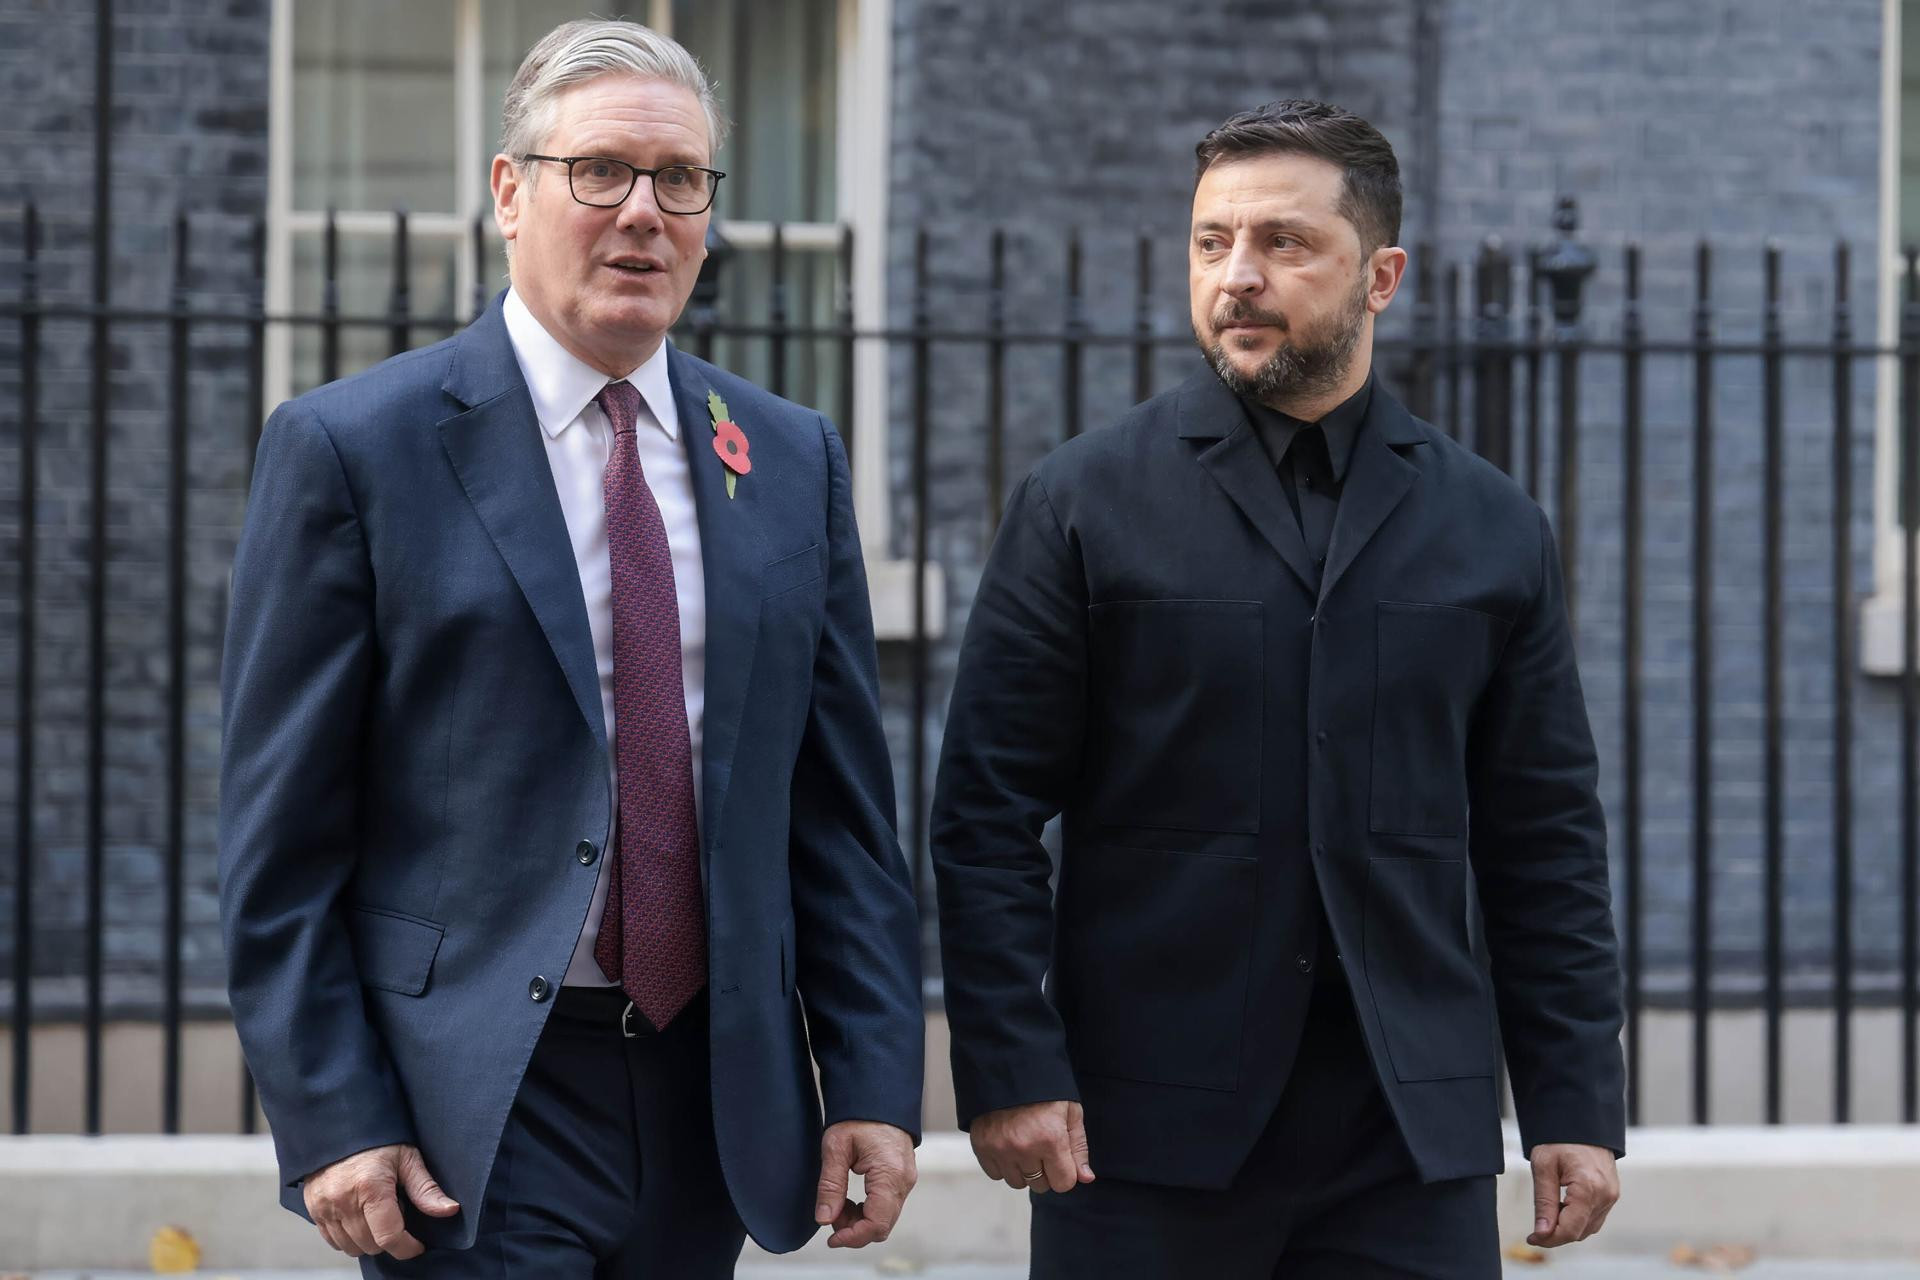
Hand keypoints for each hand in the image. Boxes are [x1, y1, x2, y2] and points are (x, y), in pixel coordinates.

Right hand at [301, 1143, 459, 1258]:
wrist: (339, 1127)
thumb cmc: (378, 1140)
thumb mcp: (407, 1158)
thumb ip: (426, 1189)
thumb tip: (450, 1210)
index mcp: (370, 1188)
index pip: (389, 1237)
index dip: (407, 1248)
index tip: (417, 1246)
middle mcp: (343, 1201)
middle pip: (371, 1245)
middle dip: (390, 1239)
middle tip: (397, 1214)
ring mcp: (325, 1207)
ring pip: (352, 1247)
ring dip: (369, 1240)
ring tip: (377, 1213)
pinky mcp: (314, 1210)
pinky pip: (333, 1241)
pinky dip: (349, 1238)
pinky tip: (360, 1216)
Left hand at [814, 1120, 917, 1247]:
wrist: (878, 1096)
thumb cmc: (857, 1117)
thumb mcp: (836, 1147)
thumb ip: (830, 1185)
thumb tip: (824, 1219)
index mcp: (890, 1174)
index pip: (876, 1223)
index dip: (853, 1237)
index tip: (830, 1238)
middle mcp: (904, 1182)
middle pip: (882, 1226)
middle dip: (853, 1229)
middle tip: (830, 1214)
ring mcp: (906, 1181)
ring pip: (885, 1219)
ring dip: (859, 1221)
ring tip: (837, 1204)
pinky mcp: (902, 1179)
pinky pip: (887, 1206)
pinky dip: (868, 1211)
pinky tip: (850, 1199)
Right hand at [969, 1099, 1094, 1193]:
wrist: (1008, 1064)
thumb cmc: (1045, 1087)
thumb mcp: (1070, 1111)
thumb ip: (1078, 1147)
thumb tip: (1086, 1178)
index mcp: (1051, 1139)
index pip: (1063, 1184)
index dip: (1065, 1172)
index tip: (1061, 1157)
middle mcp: (1024, 1148)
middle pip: (1040, 1185)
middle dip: (1045, 1171)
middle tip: (1042, 1146)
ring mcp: (1000, 1148)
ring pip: (1017, 1182)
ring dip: (1023, 1169)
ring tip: (1024, 1143)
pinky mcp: (981, 1145)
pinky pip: (995, 1173)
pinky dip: (1002, 1164)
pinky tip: (1008, 1143)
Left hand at [1526, 1143, 1618, 1246]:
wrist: (1581, 1122)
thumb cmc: (1560, 1139)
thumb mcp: (1543, 1166)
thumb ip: (1544, 1202)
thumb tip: (1542, 1233)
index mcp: (1588, 1188)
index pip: (1570, 1229)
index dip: (1549, 1239)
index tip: (1532, 1238)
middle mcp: (1605, 1195)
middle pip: (1579, 1232)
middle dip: (1556, 1235)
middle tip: (1536, 1230)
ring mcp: (1611, 1196)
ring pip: (1588, 1228)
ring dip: (1567, 1228)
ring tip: (1549, 1213)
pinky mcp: (1611, 1194)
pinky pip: (1594, 1218)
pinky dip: (1578, 1220)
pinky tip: (1563, 1208)